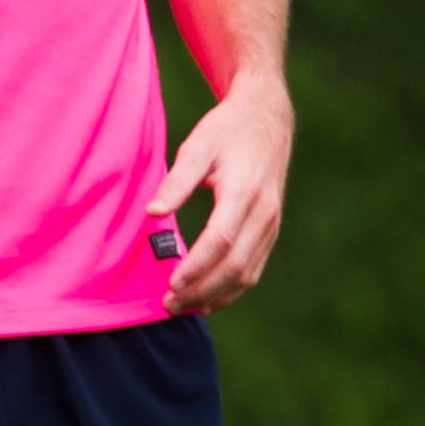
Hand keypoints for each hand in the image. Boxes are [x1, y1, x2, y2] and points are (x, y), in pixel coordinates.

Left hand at [148, 77, 293, 313]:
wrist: (266, 118)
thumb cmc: (226, 130)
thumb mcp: (197, 146)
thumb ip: (176, 181)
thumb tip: (152, 213)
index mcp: (244, 192)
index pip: (221, 240)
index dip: (197, 267)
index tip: (172, 284)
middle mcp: (264, 213)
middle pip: (236, 265)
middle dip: (203, 290)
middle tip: (169, 304)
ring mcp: (271, 224)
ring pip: (248, 273)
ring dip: (217, 295)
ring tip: (183, 306)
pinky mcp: (271, 229)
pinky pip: (254, 267)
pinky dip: (232, 288)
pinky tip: (209, 298)